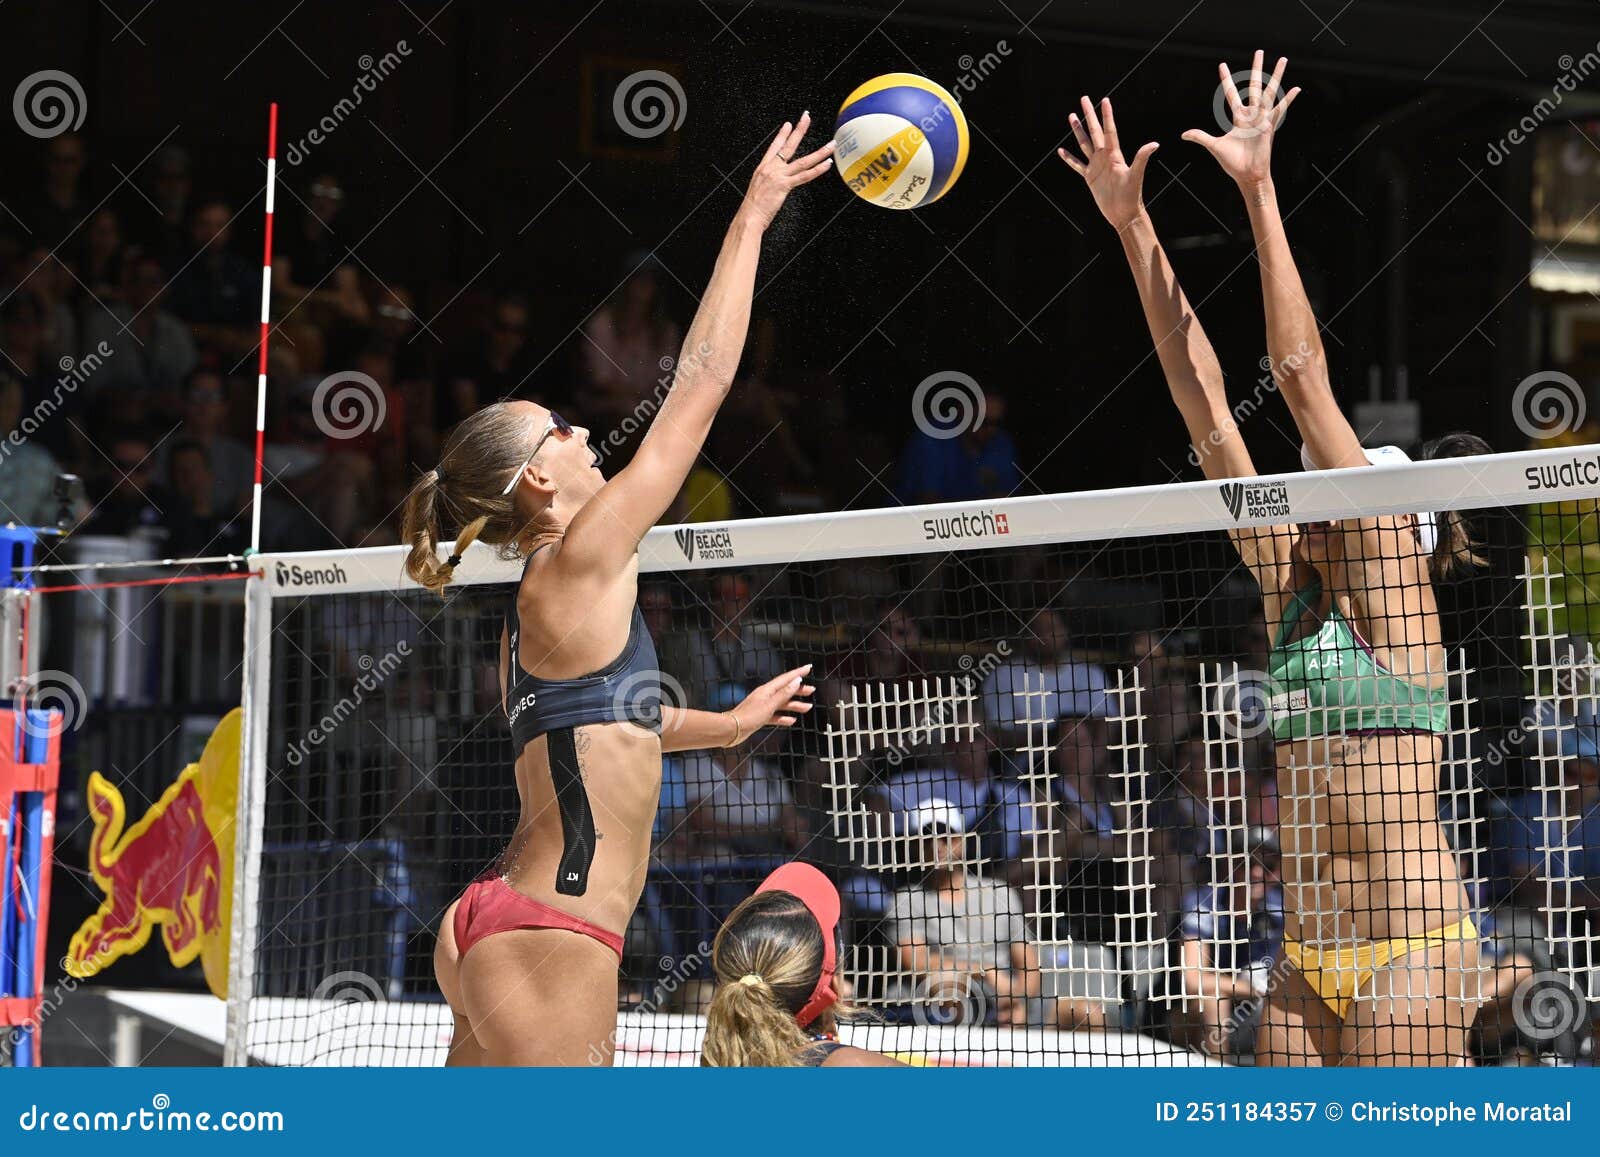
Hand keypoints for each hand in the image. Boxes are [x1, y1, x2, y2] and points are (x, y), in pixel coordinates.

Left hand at [725, 663, 815, 742]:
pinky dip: (784, 717)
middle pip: (785, 690)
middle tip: (811, 690)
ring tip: (806, 708)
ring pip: (782, 704)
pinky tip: (791, 720)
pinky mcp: (760, 717)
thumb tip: (796, 681)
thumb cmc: (748, 717)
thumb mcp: (770, 705)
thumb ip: (784, 694)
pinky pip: (775, 715)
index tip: (808, 667)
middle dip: (799, 690)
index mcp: (767, 690)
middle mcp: (765, 696)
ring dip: (794, 705)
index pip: (786, 678)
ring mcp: (762, 706)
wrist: (732, 730)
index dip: (799, 672)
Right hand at [739, 113, 835, 231]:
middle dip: (799, 130)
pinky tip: (826, 164)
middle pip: (789, 146)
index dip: (782, 135)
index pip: (774, 147)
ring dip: (820, 152)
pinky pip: (805, 176)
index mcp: (763, 168)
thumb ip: (767, 182)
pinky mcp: (784, 185)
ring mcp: (779, 176)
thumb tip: (774, 184)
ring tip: (831, 144)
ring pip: (803, 161)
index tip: (788, 125)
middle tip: (806, 117)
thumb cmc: (752, 208)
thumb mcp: (758, 189)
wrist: (749, 216)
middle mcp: (771, 168)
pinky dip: (817, 170)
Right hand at [1057, 95, 1158, 231]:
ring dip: (1077, 130)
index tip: (1104, 99)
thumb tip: (1155, 144)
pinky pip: (1077, 165)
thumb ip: (1142, 158)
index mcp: (1114, 154)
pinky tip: (1061, 150)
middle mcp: (1104, 156)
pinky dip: (1069, 158)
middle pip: (1094, 131)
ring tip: (1071, 116)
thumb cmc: (1131, 195)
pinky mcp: (1089, 177)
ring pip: (1084, 144)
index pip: (1109, 130)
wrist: (1123, 213)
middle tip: (1084, 98)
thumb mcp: (1136, 175)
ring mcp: (1096, 166)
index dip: (1107, 115)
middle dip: (1088, 115)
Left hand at [1182, 50, 1299, 187]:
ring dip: (1276, 75)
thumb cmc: (1233, 162)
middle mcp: (1252, 114)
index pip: (1231, 94)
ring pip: (1270, 91)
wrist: (1247, 175)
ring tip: (1282, 59)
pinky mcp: (1269, 126)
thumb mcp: (1214, 146)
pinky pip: (1280, 110)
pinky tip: (1296, 89)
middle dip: (1255, 68)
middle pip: (1254, 86)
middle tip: (1258, 51)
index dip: (1226, 80)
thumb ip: (1200, 137)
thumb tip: (1183, 135)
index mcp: (1238, 117)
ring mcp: (1262, 118)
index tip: (1222, 65)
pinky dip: (1288, 100)